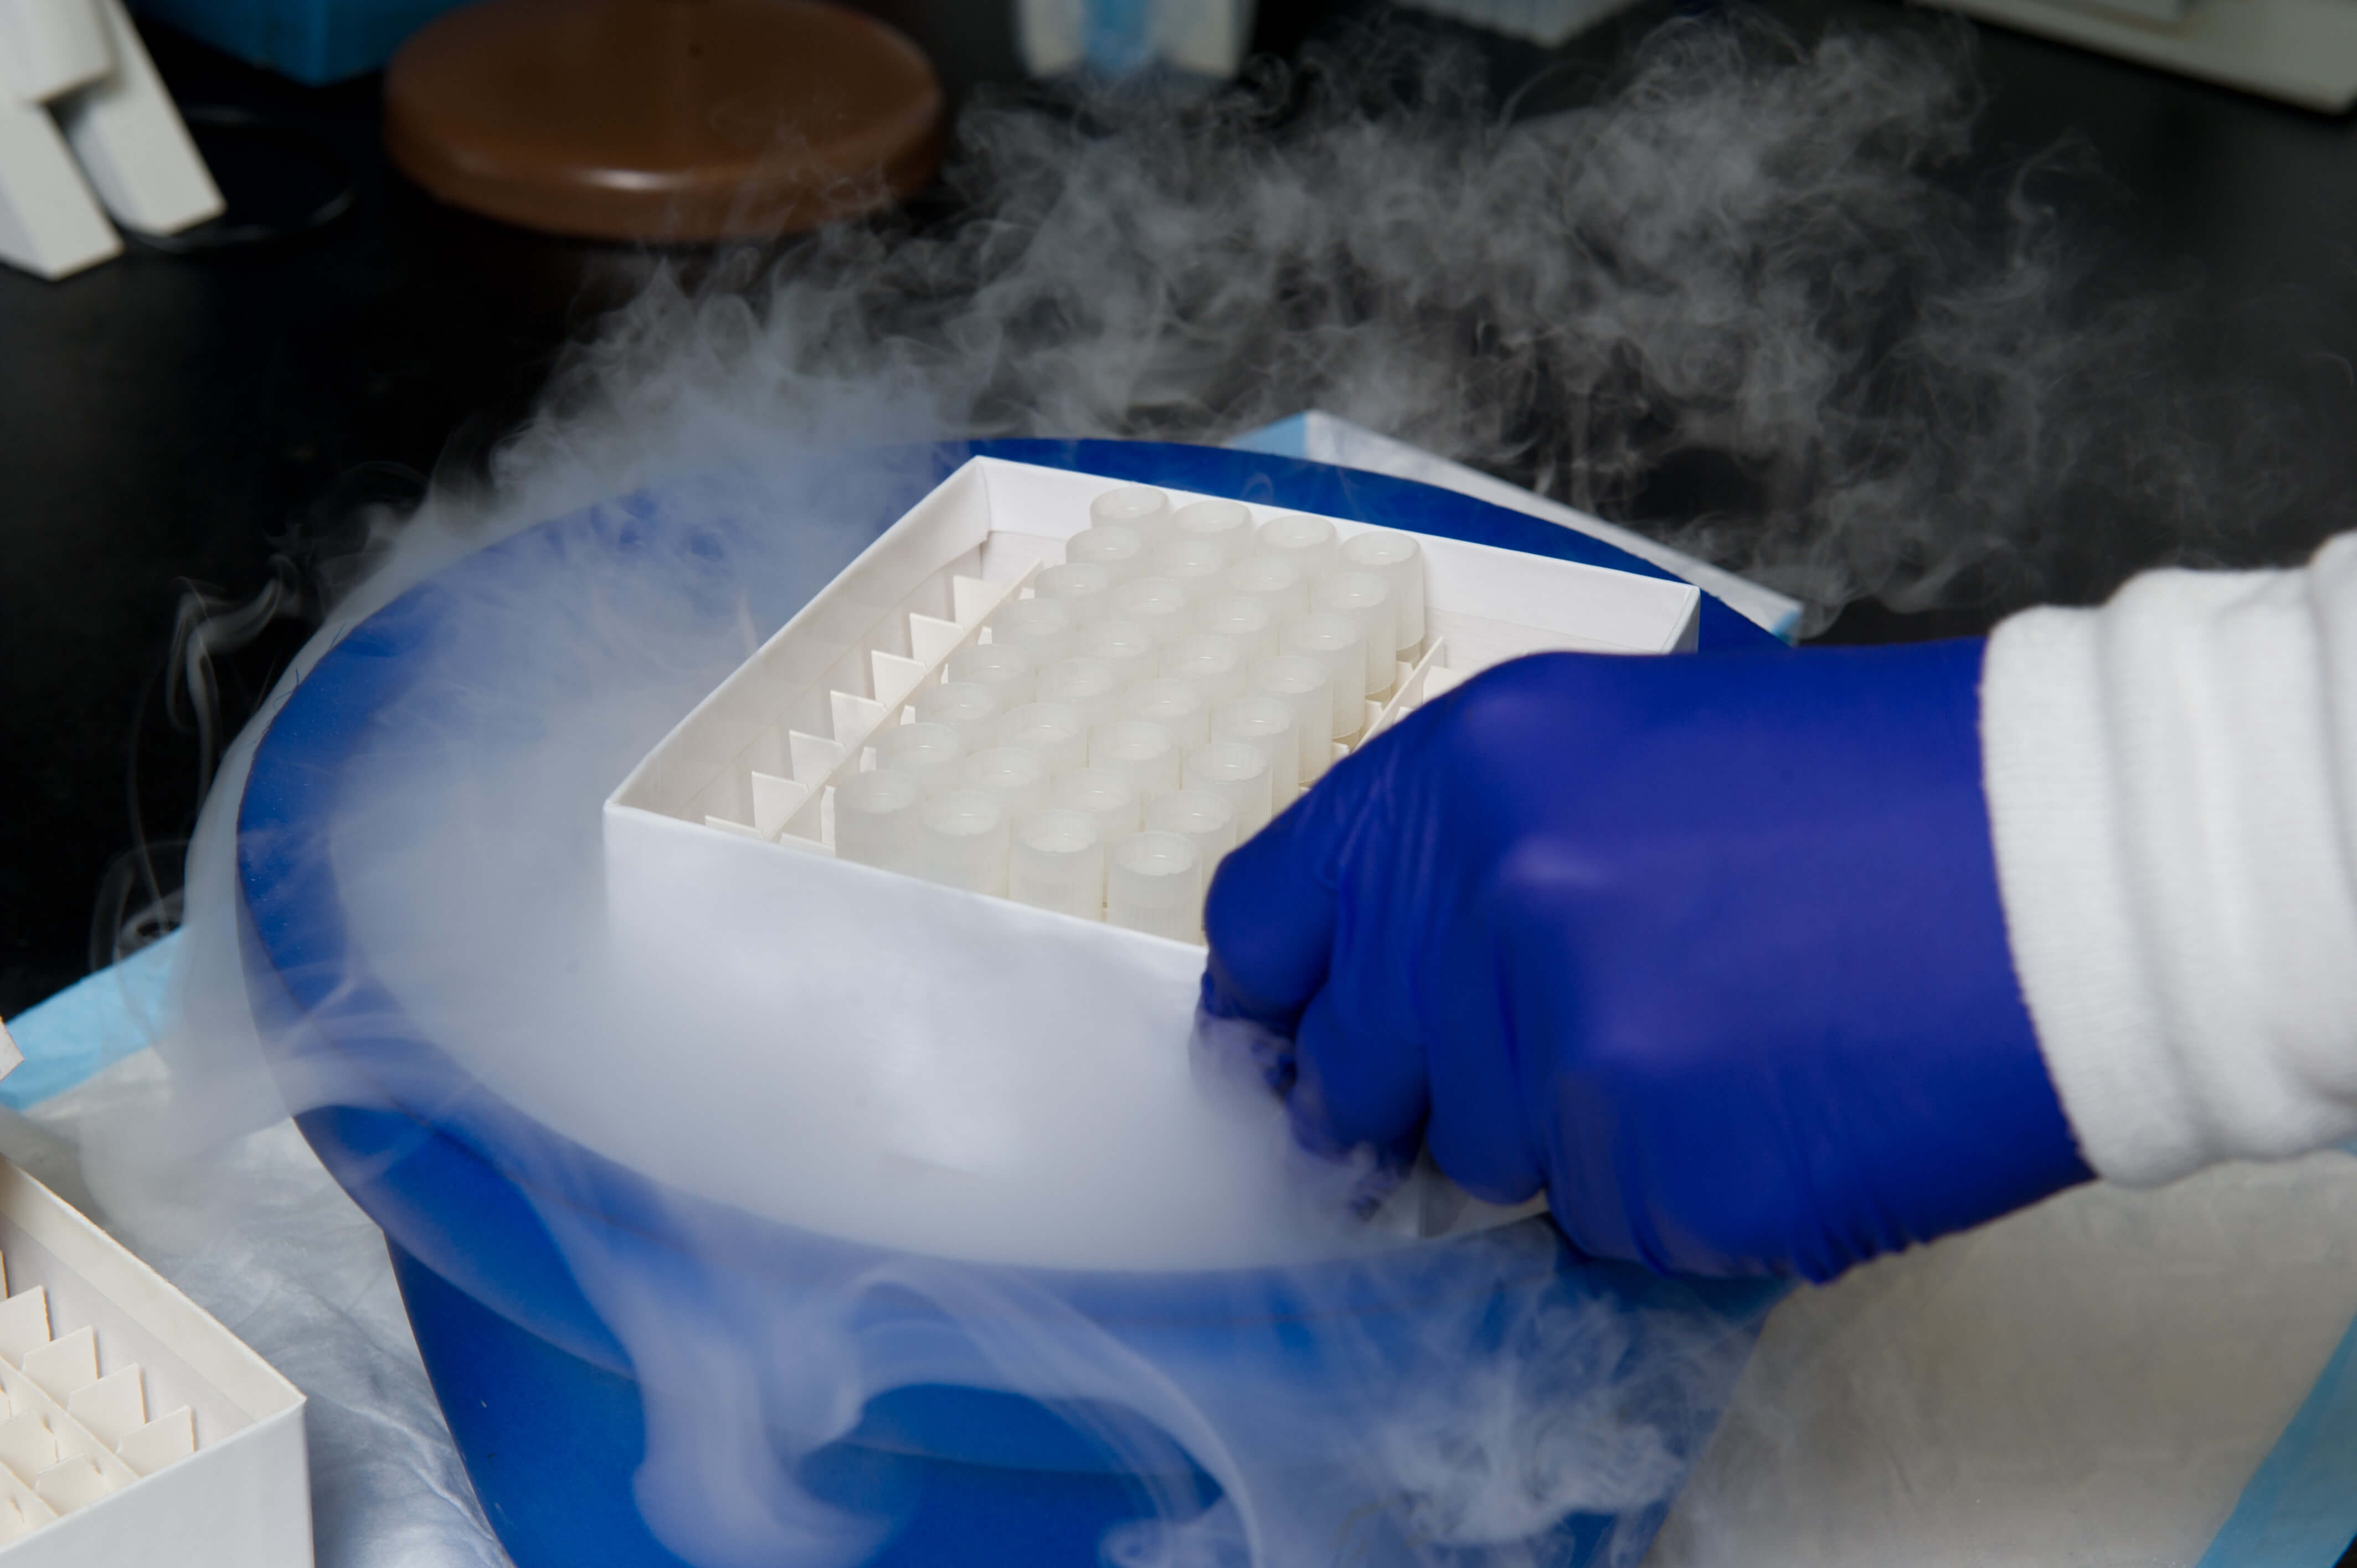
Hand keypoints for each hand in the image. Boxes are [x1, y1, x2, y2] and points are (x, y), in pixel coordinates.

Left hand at [1201, 641, 2091, 1280]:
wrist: (2072, 864)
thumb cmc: (1863, 795)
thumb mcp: (1619, 751)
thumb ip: (1466, 853)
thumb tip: (1375, 977)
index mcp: (1459, 772)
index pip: (1261, 921)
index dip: (1280, 996)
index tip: (1301, 1036)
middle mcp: (1480, 899)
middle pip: (1356, 1067)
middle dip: (1425, 1086)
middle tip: (1553, 1052)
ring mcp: (1560, 1045)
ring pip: (1478, 1158)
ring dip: (1564, 1135)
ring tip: (1712, 1047)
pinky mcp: (1652, 1173)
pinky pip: (1596, 1223)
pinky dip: (1662, 1192)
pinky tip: (1764, 1105)